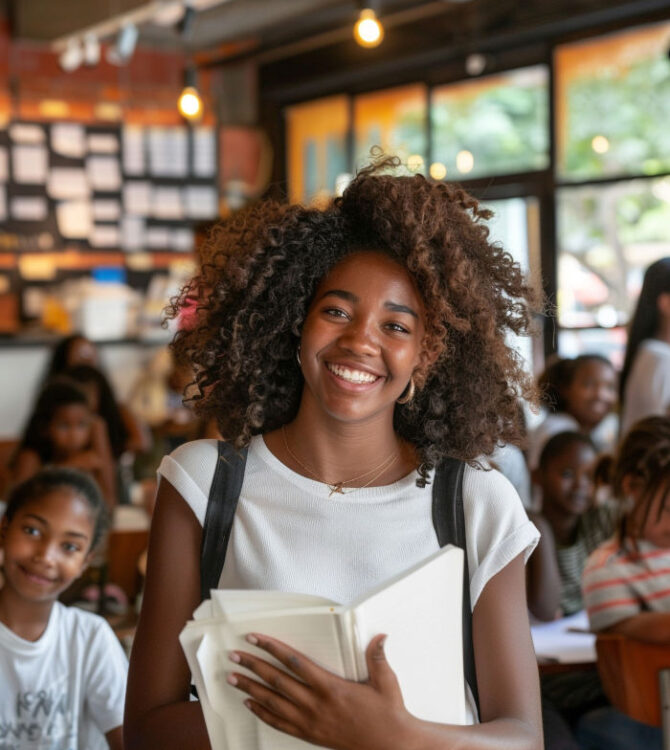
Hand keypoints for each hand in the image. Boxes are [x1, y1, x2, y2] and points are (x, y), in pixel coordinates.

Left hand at [227, 632, 412, 749]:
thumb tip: (381, 636)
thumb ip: (378, 657)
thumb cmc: (388, 713)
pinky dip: (261, 712)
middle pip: (277, 681)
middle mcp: (317, 704)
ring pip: (273, 702)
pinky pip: (279, 723)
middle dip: (253, 666)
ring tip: (232, 677)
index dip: (273, 648)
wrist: (391, 746)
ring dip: (250, 687)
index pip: (294, 662)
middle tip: (234, 655)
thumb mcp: (386, 682)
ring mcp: (311, 722)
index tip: (256, 638)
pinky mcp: (310, 735)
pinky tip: (249, 703)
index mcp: (331, 688)